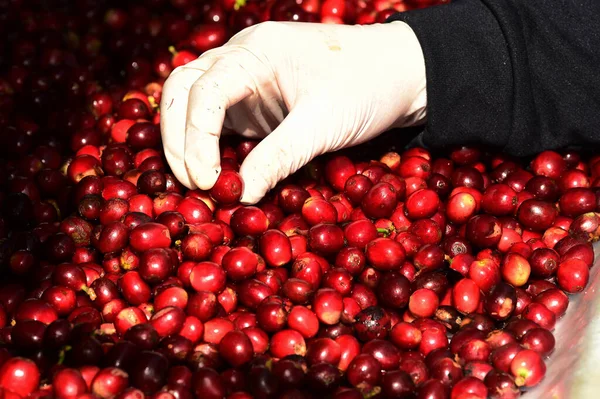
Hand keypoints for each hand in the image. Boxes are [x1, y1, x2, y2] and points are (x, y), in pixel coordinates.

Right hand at [160, 20, 426, 203]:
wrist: (400, 72)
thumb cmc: (367, 86)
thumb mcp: (324, 125)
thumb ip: (279, 158)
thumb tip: (238, 196)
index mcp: (255, 52)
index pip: (204, 90)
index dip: (196, 138)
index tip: (207, 182)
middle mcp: (241, 58)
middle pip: (182, 90)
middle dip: (178, 138)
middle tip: (193, 185)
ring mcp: (246, 78)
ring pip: (191, 101)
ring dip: (184, 140)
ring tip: (196, 181)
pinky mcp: (255, 99)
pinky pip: (216, 118)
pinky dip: (206, 144)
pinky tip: (212, 171)